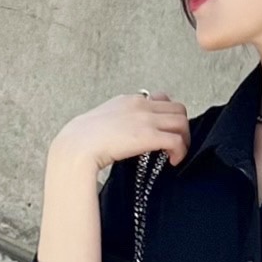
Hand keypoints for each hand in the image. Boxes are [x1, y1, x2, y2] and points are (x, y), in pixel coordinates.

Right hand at [54, 89, 191, 176]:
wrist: (76, 146)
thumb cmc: (83, 140)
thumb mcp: (103, 122)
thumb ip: (119, 123)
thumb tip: (124, 137)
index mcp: (129, 100)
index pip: (162, 99)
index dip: (168, 117)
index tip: (164, 132)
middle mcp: (141, 105)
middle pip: (178, 109)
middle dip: (182, 128)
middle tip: (175, 146)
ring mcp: (146, 119)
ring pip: (182, 122)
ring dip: (184, 140)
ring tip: (176, 155)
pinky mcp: (149, 136)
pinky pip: (178, 140)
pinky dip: (181, 152)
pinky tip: (173, 162)